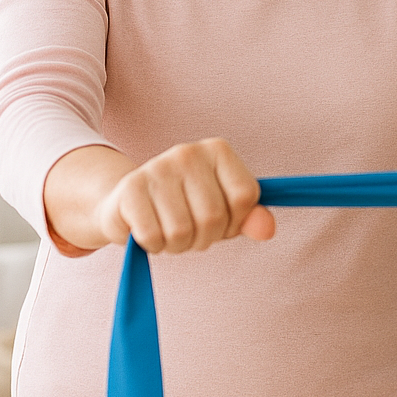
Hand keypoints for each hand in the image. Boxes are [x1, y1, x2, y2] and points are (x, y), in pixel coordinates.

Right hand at [92, 138, 274, 253]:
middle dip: (204, 238)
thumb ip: (249, 218)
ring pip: (182, 231)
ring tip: (169, 231)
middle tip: (190, 232)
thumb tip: (267, 229)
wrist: (129, 205)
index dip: (234, 222)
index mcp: (218, 150)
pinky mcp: (130, 189)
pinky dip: (154, 246)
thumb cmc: (184, 207)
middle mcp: (188, 152)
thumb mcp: (224, 211)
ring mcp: (157, 167)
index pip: (245, 197)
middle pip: (213, 217)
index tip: (220, 221)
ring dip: (178, 245)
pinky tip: (150, 231)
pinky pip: (153, 236)